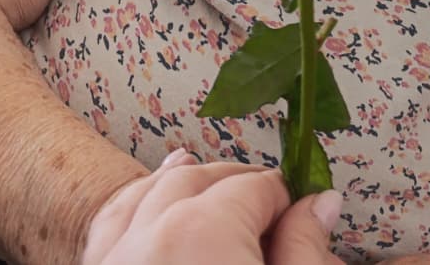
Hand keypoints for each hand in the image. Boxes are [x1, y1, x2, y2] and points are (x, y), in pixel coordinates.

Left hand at [81, 150, 343, 264]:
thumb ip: (305, 249)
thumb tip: (321, 203)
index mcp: (205, 234)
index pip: (258, 187)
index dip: (288, 200)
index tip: (305, 216)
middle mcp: (149, 236)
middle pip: (204, 181)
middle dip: (240, 188)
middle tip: (274, 213)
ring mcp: (114, 259)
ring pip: (149, 194)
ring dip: (184, 183)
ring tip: (207, 174)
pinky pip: (108, 226)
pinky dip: (133, 205)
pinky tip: (148, 199)